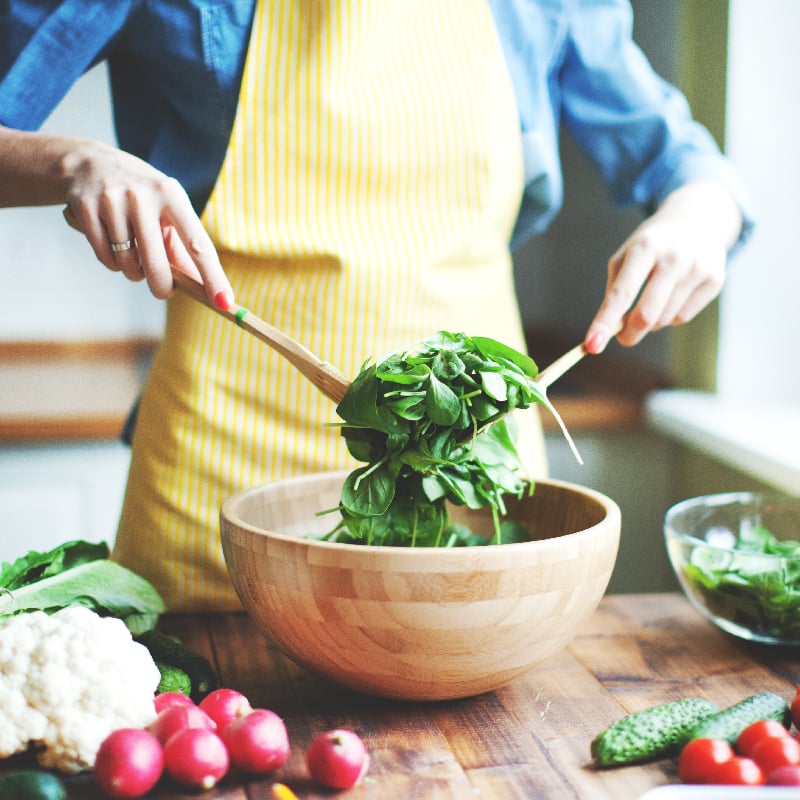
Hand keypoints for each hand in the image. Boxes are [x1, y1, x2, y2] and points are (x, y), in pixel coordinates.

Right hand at [62, 140, 232, 308]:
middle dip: (162, 287)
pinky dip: (112, 262)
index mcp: (172, 195)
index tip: (225, 302)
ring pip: (127, 264)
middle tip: (163, 292)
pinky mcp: (85, 208)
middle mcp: (143, 196)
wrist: (90, 162)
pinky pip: (105, 257)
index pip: (198, 244)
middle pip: (157, 264)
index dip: (213, 276)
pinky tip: (113, 246)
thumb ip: (183, 247)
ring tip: (133, 254)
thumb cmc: (142, 196)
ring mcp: (112, 201)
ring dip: (133, 271)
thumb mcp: (167, 210)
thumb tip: (201, 286)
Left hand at [584, 180, 741, 353]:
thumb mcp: (626, 256)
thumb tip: (609, 331)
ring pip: (664, 319)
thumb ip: (615, 291)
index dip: (605, 322)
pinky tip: (673, 294)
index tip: (591, 346)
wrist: (697, 220)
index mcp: (645, 248)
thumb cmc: (651, 245)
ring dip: (651, 321)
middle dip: (629, 334)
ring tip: (652, 299)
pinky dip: (671, 316)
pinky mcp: (715, 279)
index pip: (621, 294)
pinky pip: (683, 317)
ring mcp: (698, 268)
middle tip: (622, 338)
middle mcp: (674, 257)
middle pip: (646, 315)